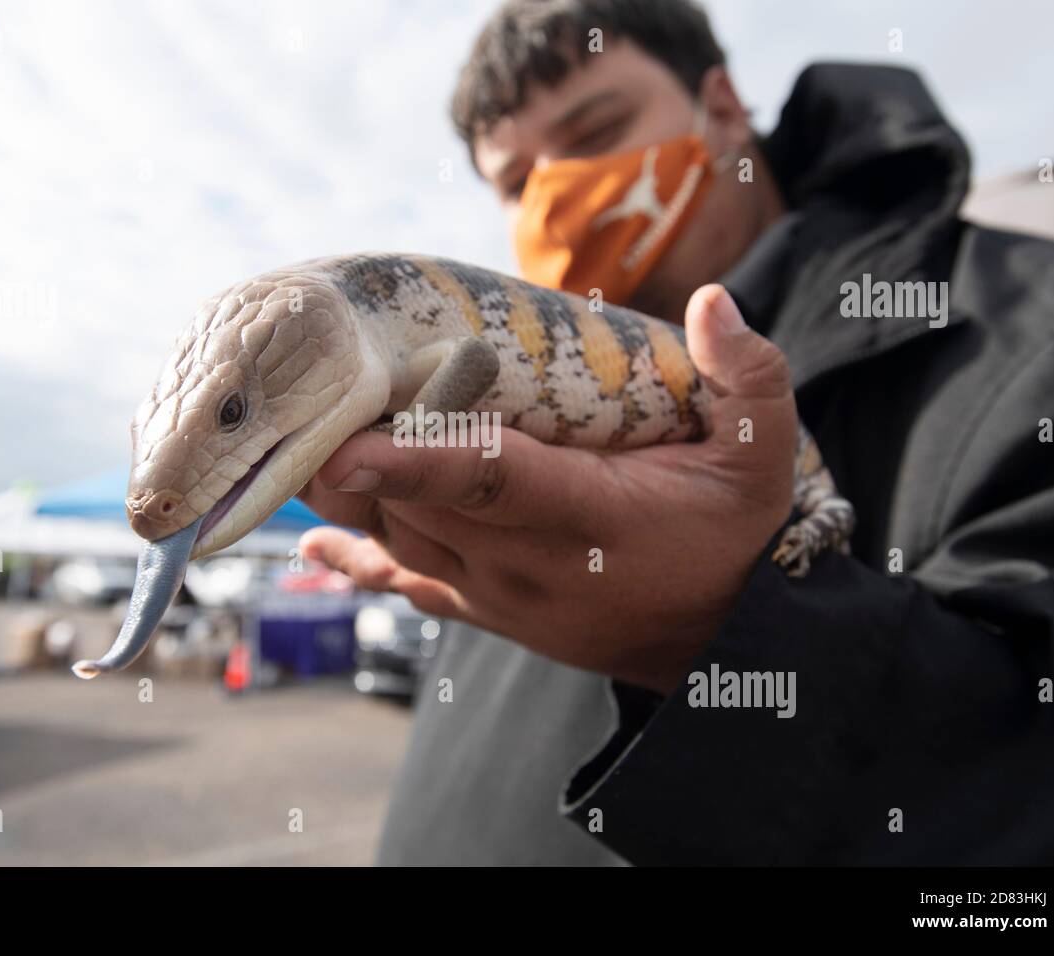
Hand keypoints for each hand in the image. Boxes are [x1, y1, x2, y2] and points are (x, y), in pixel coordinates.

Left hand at [298, 285, 797, 694]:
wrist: (716, 641)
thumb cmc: (730, 535)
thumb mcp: (761, 455)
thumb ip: (748, 377)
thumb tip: (713, 301)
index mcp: (587, 517)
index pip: (489, 482)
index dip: (415, 461)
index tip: (346, 443)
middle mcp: (526, 563)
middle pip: (418, 505)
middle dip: (352, 455)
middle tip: (296, 395)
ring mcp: (498, 595)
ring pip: (399, 540)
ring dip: (345, 493)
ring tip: (291, 434)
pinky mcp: (486, 611)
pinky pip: (407, 585)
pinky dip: (357, 559)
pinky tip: (315, 538)